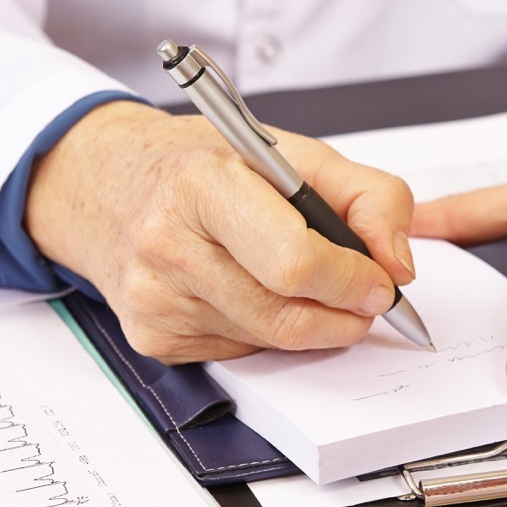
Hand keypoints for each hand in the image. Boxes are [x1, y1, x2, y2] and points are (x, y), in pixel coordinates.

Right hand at [25, 100, 416, 362]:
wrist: (108, 183)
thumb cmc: (202, 165)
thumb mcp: (294, 153)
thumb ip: (370, 197)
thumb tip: (398, 264)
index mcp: (203, 185)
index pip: (295, 262)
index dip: (352, 281)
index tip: (381, 281)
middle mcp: (168, 244)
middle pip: (286, 316)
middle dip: (344, 314)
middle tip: (366, 298)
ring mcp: (155, 299)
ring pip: (269, 342)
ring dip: (310, 325)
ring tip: (312, 287)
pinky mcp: (152, 337)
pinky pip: (239, 353)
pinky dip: (266, 333)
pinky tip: (252, 292)